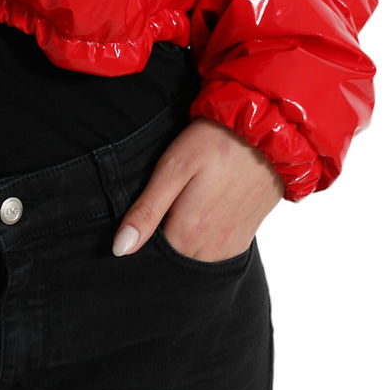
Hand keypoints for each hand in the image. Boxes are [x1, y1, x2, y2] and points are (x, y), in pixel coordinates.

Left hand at [112, 118, 284, 260]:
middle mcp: (210, 251)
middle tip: (171, 194)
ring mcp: (229, 248)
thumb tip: (120, 248)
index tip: (149, 202)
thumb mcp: (173, 168)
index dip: (141, 227)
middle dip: (162, 231)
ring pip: (191, 254)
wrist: (268, 134)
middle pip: (171, 254)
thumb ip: (147, 210)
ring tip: (188, 198)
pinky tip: (204, 206)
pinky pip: (212, 250)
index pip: (149, 249)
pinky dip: (203, 235)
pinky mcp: (243, 240)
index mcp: (187, 235)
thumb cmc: (216, 143)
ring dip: (183, 234)